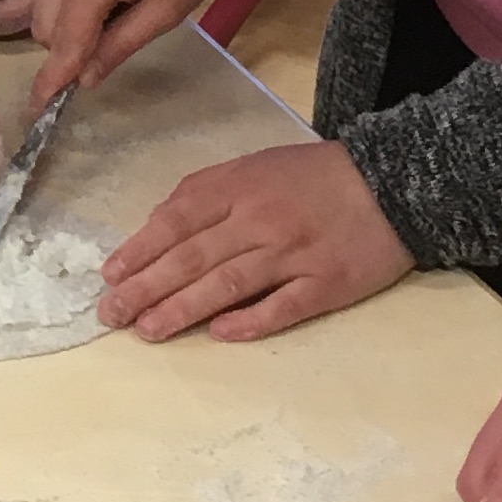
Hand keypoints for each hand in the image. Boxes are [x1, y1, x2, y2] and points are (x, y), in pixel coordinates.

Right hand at [26, 0, 239, 102]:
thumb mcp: (167, 9)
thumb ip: (120, 45)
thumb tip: (86, 79)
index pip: (63, 44)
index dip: (50, 81)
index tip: (36, 112)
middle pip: (44, 26)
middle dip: (65, 52)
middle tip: (105, 56)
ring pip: (43, 4)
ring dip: (66, 28)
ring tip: (111, 25)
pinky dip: (69, 4)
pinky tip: (105, 3)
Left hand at [99, 140, 412, 341]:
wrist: (392, 181)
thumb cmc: (314, 176)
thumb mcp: (255, 167)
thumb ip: (208, 194)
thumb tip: (158, 227)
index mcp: (239, 187)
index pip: (178, 220)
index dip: (140, 249)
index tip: (109, 276)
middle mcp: (261, 220)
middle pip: (193, 257)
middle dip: (146, 287)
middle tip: (111, 314)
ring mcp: (294, 253)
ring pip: (228, 284)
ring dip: (183, 309)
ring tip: (148, 330)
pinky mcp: (326, 283)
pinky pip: (283, 306)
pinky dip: (251, 321)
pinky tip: (220, 334)